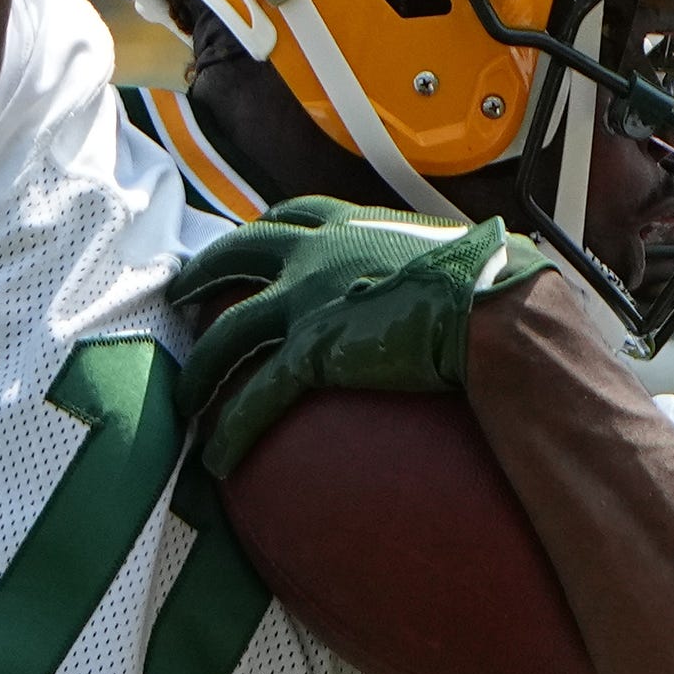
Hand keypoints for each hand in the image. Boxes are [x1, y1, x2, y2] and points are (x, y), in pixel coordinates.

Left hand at [173, 199, 541, 477]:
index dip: (261, 230)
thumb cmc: (491, 281)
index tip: (241, 242)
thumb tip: (461, 276)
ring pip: (227, 336)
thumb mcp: (450, 252)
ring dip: (199, 370)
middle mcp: (318, 254)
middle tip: (178, 294)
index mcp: (354, 226)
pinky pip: (254, 397)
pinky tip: (218, 457)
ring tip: (184, 398)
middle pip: (237, 255)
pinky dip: (231, 428)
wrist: (494, 306)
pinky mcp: (310, 352)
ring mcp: (307, 301)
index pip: (291, 215)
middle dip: (202, 274)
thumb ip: (429, 261)